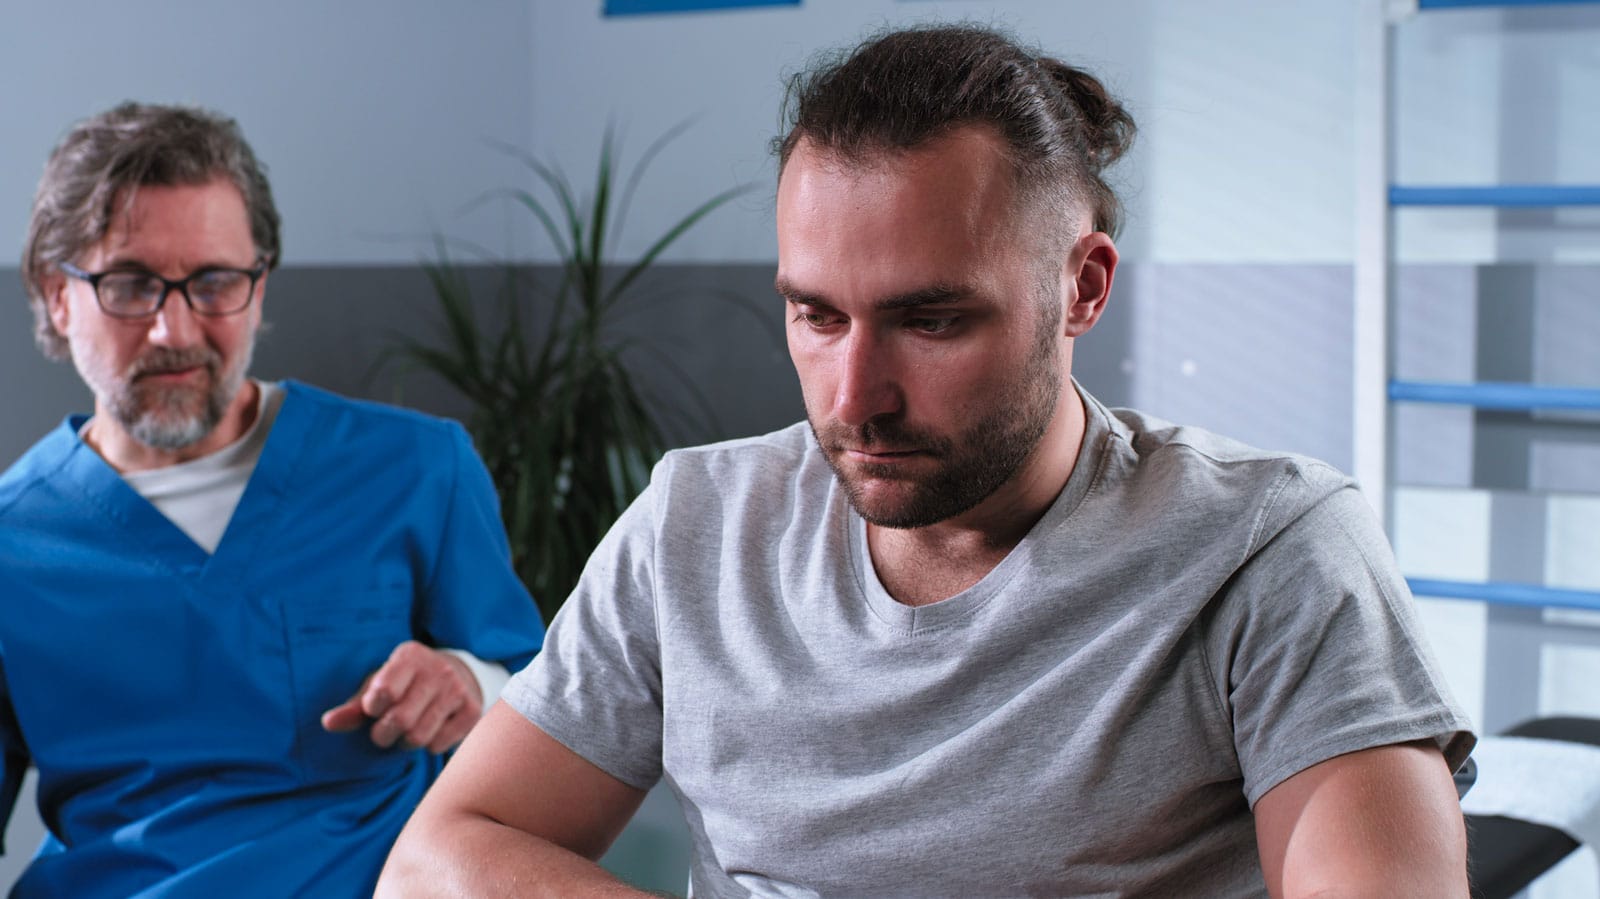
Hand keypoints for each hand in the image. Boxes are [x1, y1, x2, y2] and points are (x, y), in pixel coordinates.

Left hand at [321, 641, 481, 752]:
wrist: (456, 674)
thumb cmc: (405, 684)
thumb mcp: (379, 686)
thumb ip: (354, 707)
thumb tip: (327, 724)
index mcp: (409, 656)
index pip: (384, 692)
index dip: (373, 708)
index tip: (374, 708)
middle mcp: (437, 669)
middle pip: (400, 720)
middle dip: (384, 734)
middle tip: (384, 732)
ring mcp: (457, 689)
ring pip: (419, 737)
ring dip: (405, 742)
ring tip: (407, 731)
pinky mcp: (473, 710)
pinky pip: (439, 745)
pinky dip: (429, 745)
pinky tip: (431, 730)